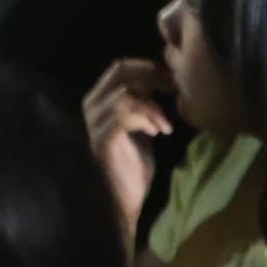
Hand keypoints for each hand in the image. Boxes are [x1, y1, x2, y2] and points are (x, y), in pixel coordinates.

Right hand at [83, 57, 176, 238]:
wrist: (125, 199)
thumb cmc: (134, 165)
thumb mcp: (143, 125)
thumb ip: (144, 102)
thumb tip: (162, 78)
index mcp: (98, 100)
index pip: (120, 67)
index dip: (149, 67)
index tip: (174, 80)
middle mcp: (91, 106)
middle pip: (121, 72)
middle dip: (153, 78)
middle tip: (175, 91)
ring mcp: (94, 122)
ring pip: (125, 93)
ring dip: (152, 106)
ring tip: (165, 125)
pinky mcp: (101, 139)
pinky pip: (124, 114)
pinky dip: (146, 119)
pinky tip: (158, 132)